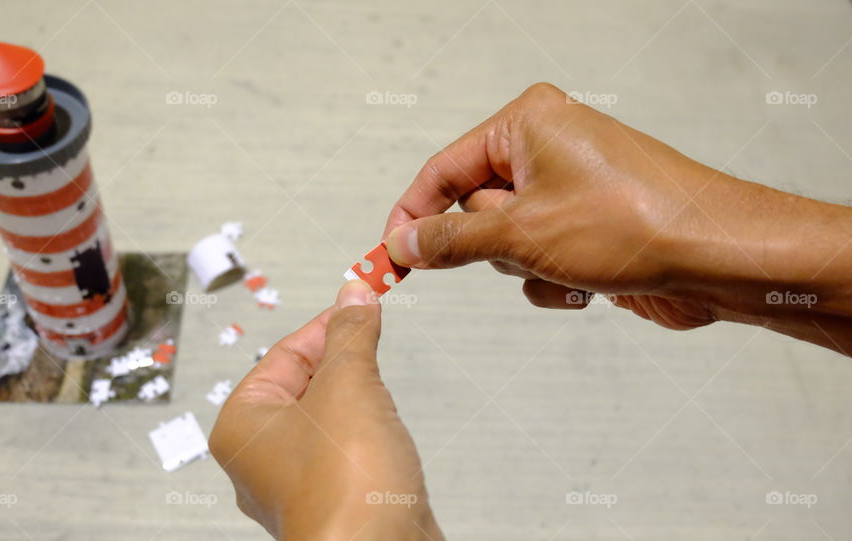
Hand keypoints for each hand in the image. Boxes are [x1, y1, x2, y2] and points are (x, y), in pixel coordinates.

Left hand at [208, 280, 442, 539]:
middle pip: (303, 385)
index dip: (326, 324)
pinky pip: (345, 452)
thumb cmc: (345, 487)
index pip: (282, 354)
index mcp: (241, 426)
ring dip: (356, 401)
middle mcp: (259, 460)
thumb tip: (354, 296)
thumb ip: (350, 334)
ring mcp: (295, 485)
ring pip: (325, 420)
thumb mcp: (348, 384)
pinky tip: (384, 436)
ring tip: (378, 398)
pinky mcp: (332, 502)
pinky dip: (366, 435)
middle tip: (372, 337)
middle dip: (343, 363)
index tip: (360, 300)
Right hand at [383, 83, 851, 352]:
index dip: (412, 215)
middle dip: (493, 245)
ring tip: (567, 263)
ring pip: (506, 240)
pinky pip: (539, 257)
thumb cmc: (634, 221)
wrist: (716, 256)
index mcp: (527, 124)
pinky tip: (587, 282)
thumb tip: (404, 244)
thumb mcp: (521, 232)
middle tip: (522, 252)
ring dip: (526, 267)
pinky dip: (553, 278)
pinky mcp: (586, 224)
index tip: (389, 255)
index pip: (443, 170)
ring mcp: (569, 186)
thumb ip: (452, 238)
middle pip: (474, 208)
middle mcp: (546, 147)